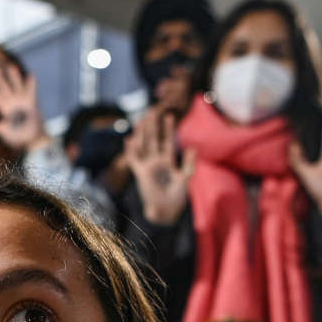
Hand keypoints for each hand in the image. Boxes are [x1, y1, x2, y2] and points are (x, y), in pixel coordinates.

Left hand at [0, 64, 47, 151]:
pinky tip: (31, 75)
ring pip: (17, 87)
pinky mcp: (32, 102)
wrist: (33, 137)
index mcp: (4, 110)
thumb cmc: (19, 136)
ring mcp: (22, 101)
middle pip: (4, 89)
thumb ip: (3, 130)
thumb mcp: (9, 135)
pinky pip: (32, 92)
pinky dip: (31, 84)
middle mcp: (12, 103)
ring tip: (11, 66)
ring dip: (14, 77)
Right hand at [125, 109, 195, 225]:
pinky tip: (129, 139)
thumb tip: (191, 147)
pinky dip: (131, 150)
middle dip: (153, 126)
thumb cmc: (177, 197)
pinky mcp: (140, 174)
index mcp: (168, 161)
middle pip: (154, 140)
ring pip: (144, 146)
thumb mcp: (185, 178)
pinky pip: (134, 160)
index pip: (167, 141)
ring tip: (142, 120)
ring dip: (142, 134)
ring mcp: (147, 166)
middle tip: (153, 111)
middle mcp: (156, 162)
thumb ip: (188, 163)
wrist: (166, 210)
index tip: (169, 115)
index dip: (168, 129)